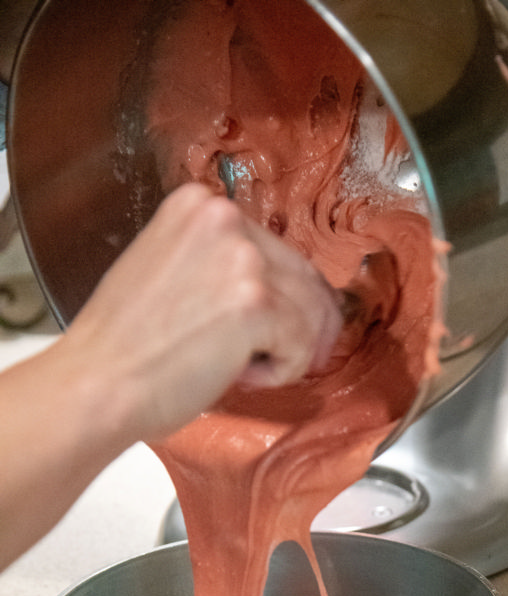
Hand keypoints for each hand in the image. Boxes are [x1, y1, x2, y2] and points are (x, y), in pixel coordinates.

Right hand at [63, 183, 343, 442]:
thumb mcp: (170, 271)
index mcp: (200, 204)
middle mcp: (224, 218)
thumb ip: (217, 266)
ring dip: (290, 351)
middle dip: (311, 325)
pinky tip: (241, 376)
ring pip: (310, 313)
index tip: (293, 326)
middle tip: (301, 360)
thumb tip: (278, 292)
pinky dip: (282, 371)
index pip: (277, 249)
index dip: (294, 293)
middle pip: (305, 276)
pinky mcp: (255, 304)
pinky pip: (301, 345)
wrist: (99, 382)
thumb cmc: (127, 346)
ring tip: (244, 371)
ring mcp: (242, 258)